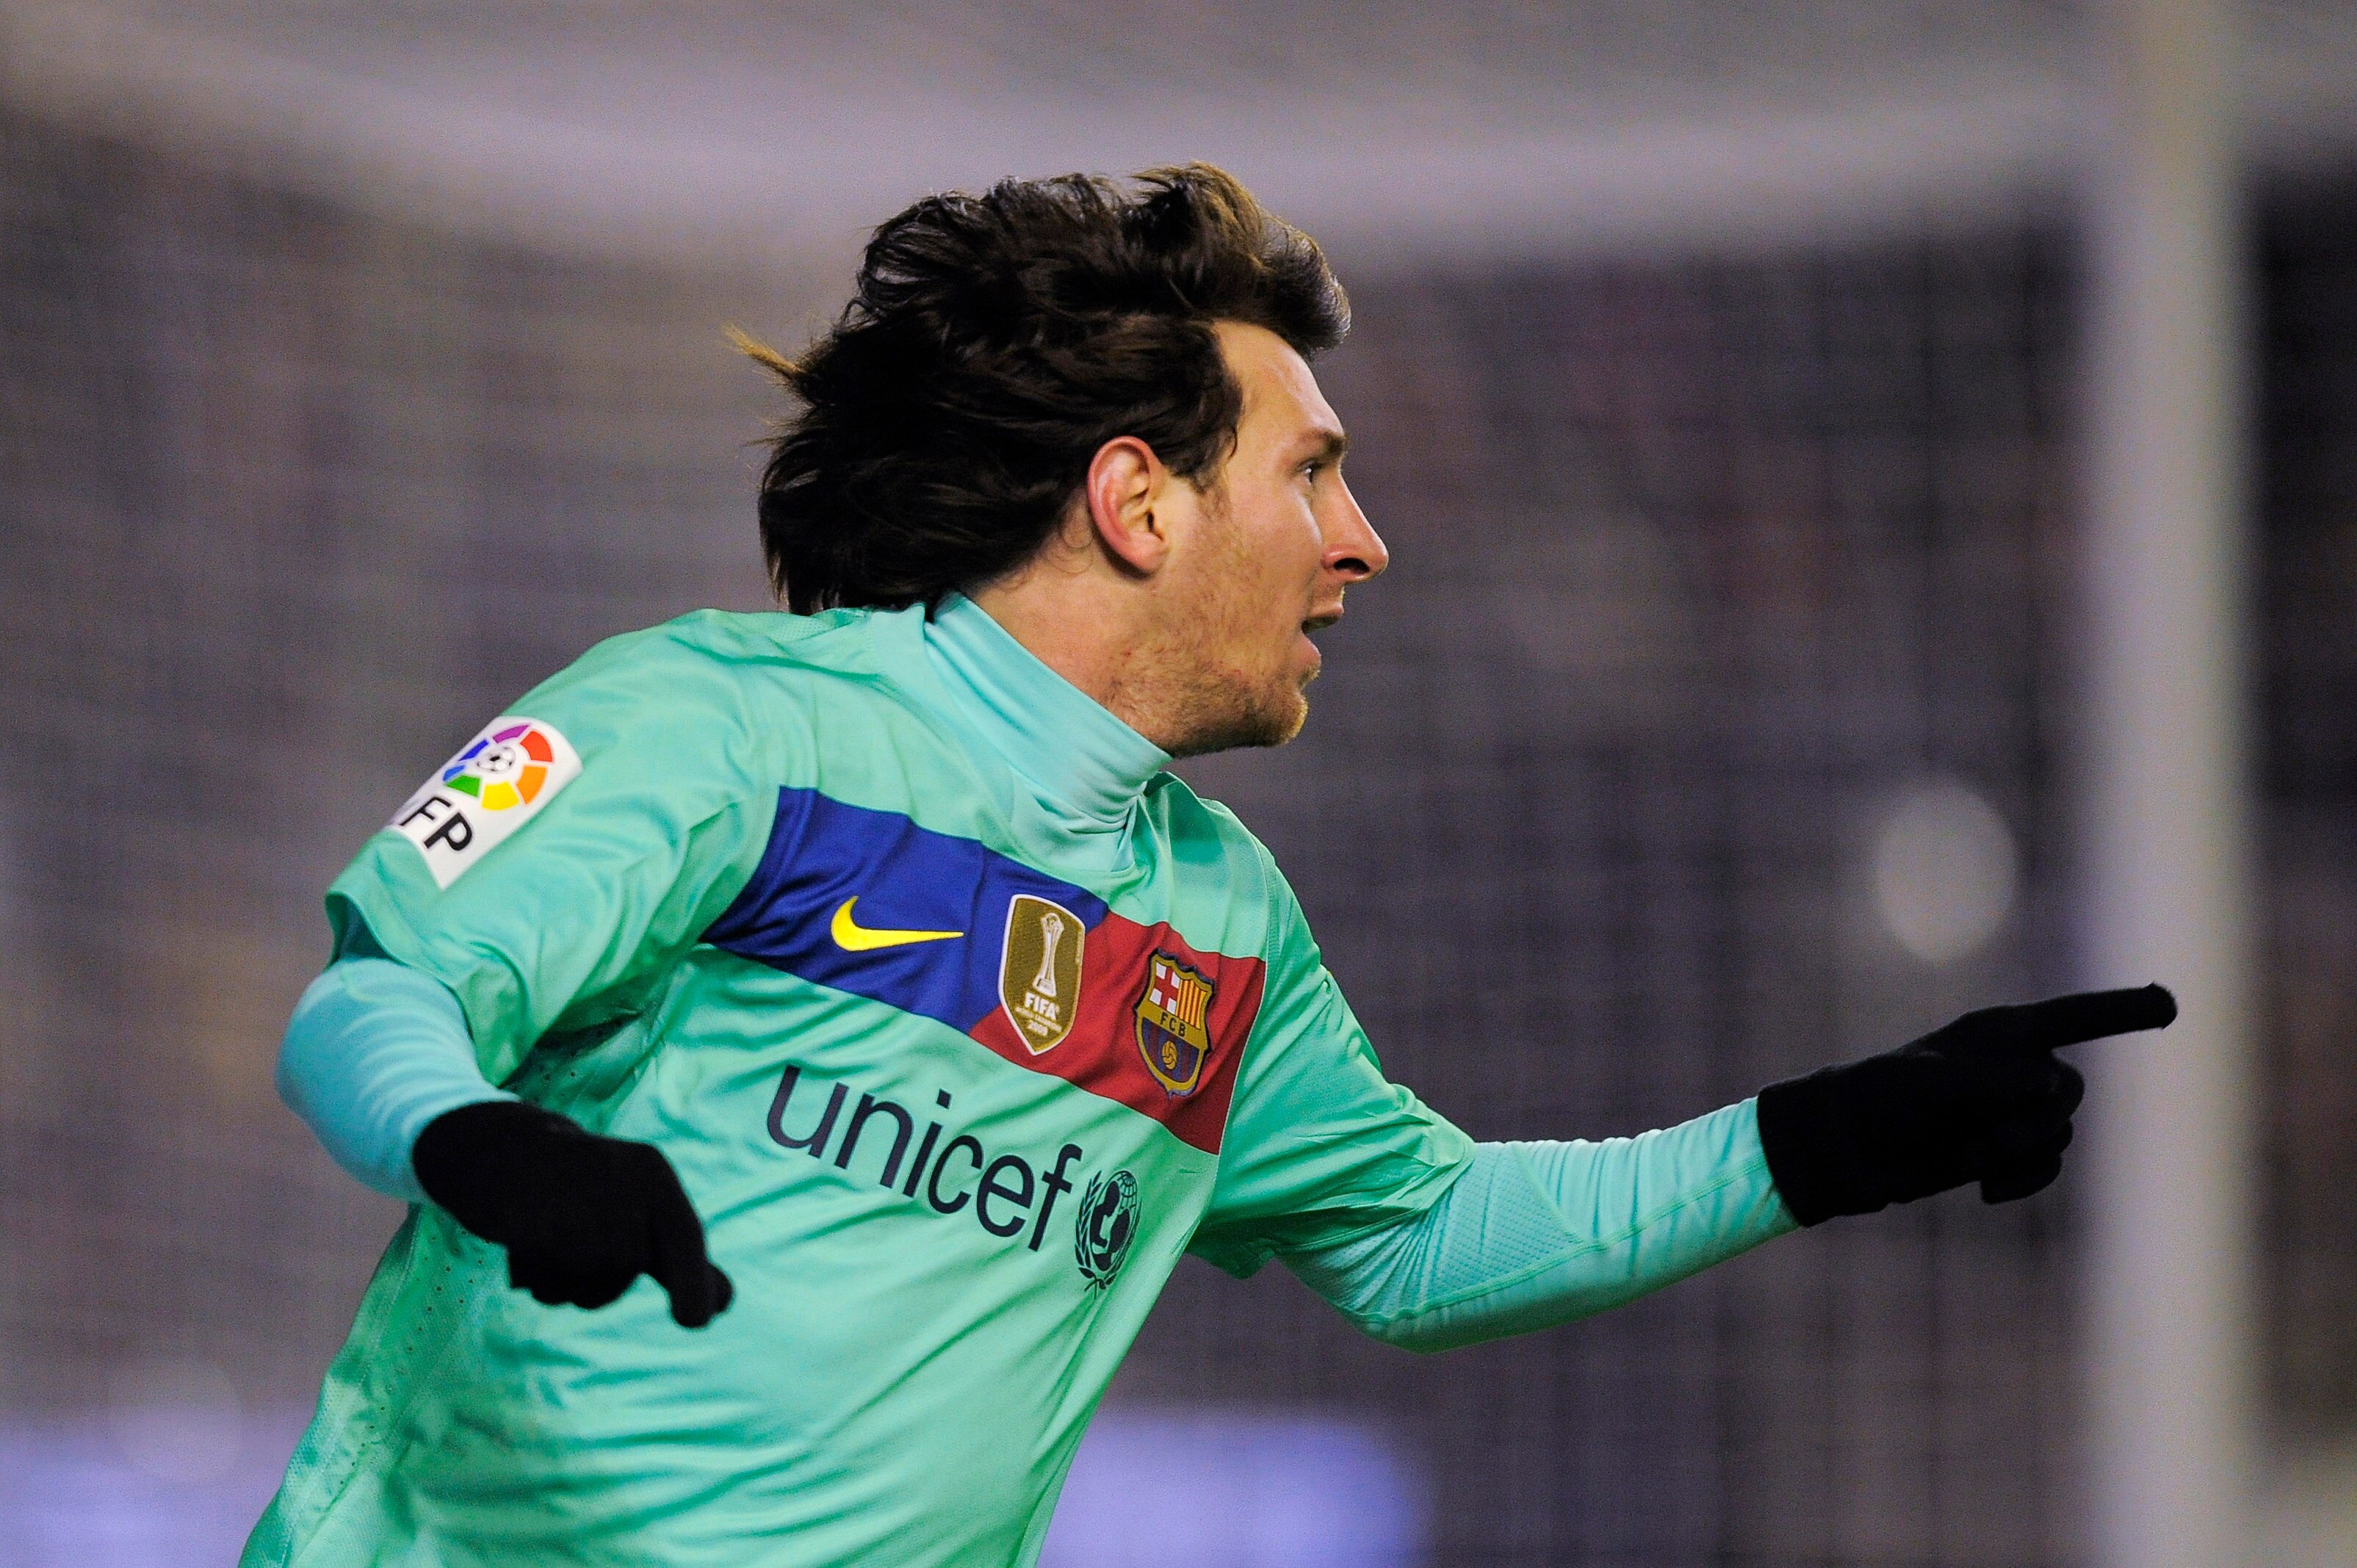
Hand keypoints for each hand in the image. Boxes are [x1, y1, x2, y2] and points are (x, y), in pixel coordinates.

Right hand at [412, 1100, 733, 1326]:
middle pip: (625, 1270)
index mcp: (654, 1176)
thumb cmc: (586, 1191)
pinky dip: (532, 1279)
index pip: (685, 1236)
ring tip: (550, 1245)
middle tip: (576, 1249)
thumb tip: (724, 1304)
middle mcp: (620, 1180)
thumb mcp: (640, 1214)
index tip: (694, 1322)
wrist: (506, 1153)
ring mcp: (572, 1196)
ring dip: (563, 1285)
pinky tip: (524, 1244)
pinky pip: (542, 1282)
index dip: (693, 1282)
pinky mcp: (528, 1215)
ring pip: (582, 1284)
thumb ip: (679, 1261)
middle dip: (601, 1283)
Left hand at [1754, 984, 2176, 1225]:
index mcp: (1999, 1035)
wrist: (1850, 1148)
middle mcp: (2013, 1067)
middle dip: (2034, 1119)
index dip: (2123, 1010)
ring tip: (1970, 1158)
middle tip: (1981, 1135)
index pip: (2074, 1017)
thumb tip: (2048, 1083)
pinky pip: (2046, 1167)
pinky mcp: (2004, 1150)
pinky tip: (1986, 1191)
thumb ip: (1991, 1079)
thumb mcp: (1929, 1082)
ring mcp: (2010, 1110)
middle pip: (2070, 1092)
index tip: (2171, 1003)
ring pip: (2058, 1135)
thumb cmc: (1880, 1098)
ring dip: (2020, 1153)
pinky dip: (2023, 1180)